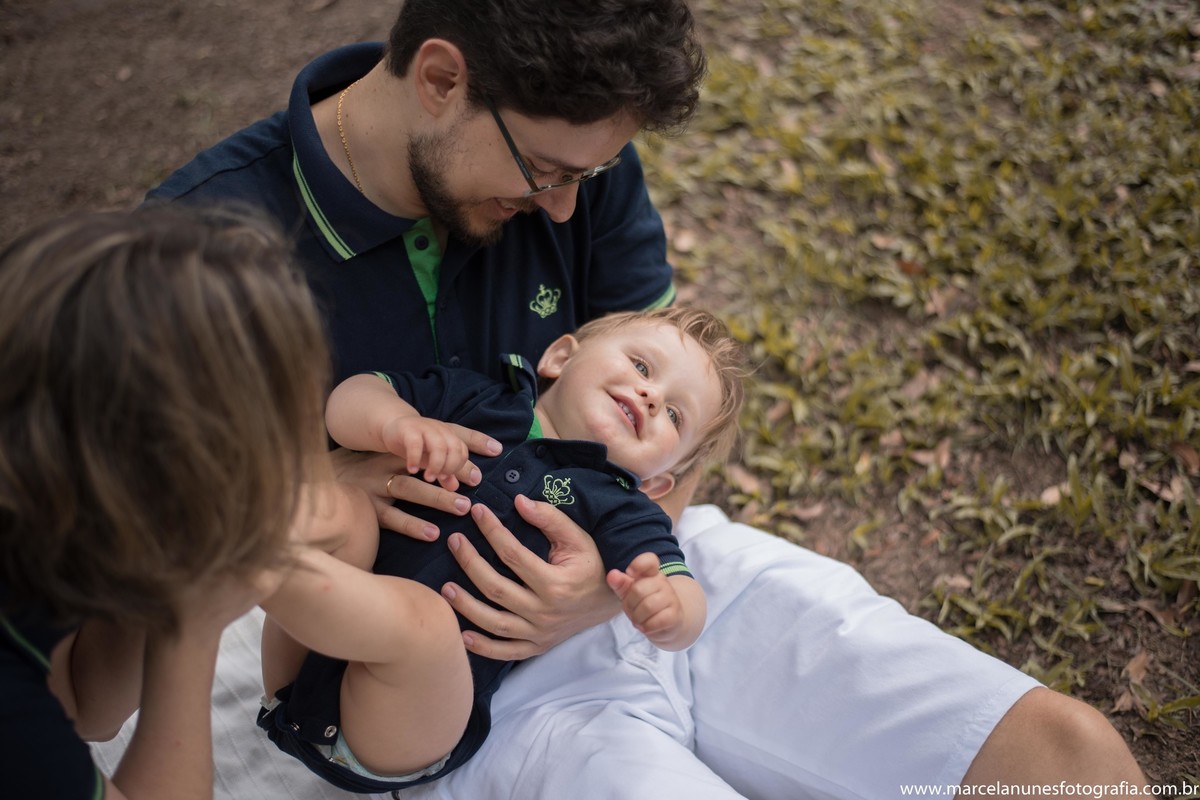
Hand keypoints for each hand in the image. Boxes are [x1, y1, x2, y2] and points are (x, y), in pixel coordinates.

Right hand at [329, 435, 496, 540]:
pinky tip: (432, 533)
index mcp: (395, 452)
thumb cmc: (361, 474)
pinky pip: (391, 517)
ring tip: (462, 506)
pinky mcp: (365, 508)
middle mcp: (385, 465)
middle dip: (451, 472)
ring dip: (437, 497)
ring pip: (409, 488)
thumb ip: (414, 462)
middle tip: (477, 483)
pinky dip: (412, 525)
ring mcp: (374, 487)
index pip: (431, 446)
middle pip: (423, 464)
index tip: (488, 456)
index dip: (458, 449)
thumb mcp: (385, 460)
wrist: (317, 484)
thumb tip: (455, 474)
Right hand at [380, 415, 473, 489]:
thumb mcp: (432, 460)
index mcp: (450, 436)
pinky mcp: (408, 429)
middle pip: (455, 447)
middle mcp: (441, 430)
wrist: (393, 427)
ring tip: (428, 478)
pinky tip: (412, 470)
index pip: (463, 451)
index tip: (447, 478)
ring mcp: (425, 428)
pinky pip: (415, 443)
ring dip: (436, 465)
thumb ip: (445, 473)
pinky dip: (415, 458)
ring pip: (438, 446)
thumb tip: (454, 487)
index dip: (458, 467)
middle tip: (440, 479)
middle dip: (450, 467)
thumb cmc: (418, 446)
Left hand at [440, 496, 617, 659]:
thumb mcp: (578, 538)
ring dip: (466, 607)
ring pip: (495, 623)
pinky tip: (463, 634)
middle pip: (496, 588)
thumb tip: (519, 502)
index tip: (476, 512)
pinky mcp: (538, 646)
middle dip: (470, 563)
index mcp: (556, 583)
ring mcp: (540, 633)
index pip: (512, 554)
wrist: (612, 601)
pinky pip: (506, 652)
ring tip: (445, 589)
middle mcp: (545, 612)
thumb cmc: (593, 564)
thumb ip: (550, 518)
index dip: (492, 530)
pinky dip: (484, 647)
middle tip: (454, 542)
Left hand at [606, 553, 684, 644]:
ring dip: (637, 618)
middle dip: (629, 605)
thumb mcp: (630, 593)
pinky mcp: (675, 614)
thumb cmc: (645, 604)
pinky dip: (647, 627)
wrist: (669, 621)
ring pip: (648, 606)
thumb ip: (621, 584)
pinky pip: (657, 620)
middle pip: (638, 590)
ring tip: (638, 621)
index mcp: (651, 574)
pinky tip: (645, 627)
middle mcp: (662, 583)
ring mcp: (671, 598)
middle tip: (631, 611)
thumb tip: (612, 575)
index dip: (638, 564)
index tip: (630, 573)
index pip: (649, 560)